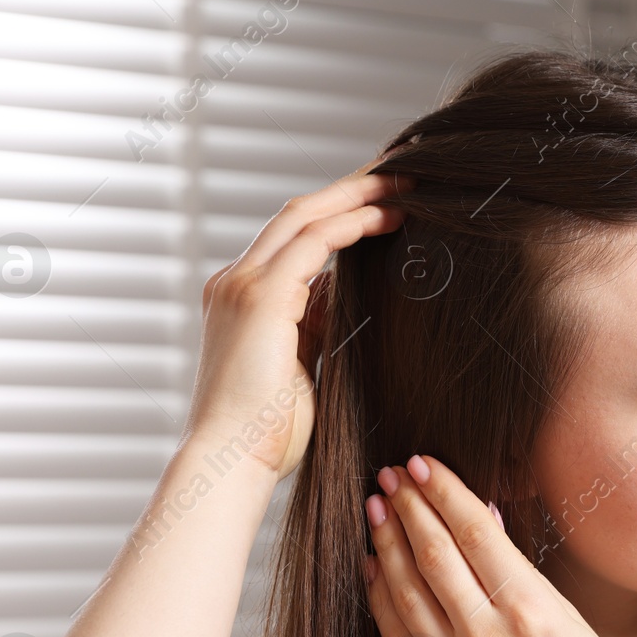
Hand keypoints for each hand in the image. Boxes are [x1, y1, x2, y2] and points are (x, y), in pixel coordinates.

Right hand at [182, 162, 408, 481]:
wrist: (232, 463)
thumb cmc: (268, 434)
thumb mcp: (303, 365)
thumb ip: (316, 323)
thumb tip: (341, 290)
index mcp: (241, 300)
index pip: (292, 238)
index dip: (337, 213)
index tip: (380, 200)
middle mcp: (234, 283)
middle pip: (297, 213)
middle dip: (350, 188)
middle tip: (400, 173)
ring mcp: (241, 286)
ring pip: (304, 215)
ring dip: (357, 195)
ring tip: (404, 184)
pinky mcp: (258, 297)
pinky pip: (312, 242)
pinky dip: (352, 223)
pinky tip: (387, 216)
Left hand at [362, 456, 636, 636]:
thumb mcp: (573, 620)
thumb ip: (522, 575)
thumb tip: (483, 523)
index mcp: (534, 612)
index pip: (475, 533)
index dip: (443, 491)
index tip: (422, 462)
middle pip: (434, 555)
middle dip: (408, 507)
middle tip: (391, 475)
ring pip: (406, 593)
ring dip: (386, 545)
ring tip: (377, 509)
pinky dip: (381, 599)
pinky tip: (373, 569)